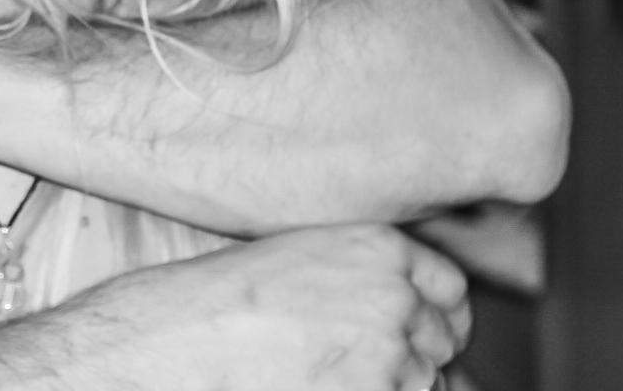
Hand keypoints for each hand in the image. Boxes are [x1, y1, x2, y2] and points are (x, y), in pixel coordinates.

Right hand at [58, 224, 469, 390]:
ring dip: (398, 386)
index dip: (436, 317)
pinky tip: (326, 385)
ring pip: (429, 384)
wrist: (172, 341)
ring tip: (337, 377)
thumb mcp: (301, 261)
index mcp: (379, 246)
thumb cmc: (219, 301)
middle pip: (443, 342)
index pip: (450, 289)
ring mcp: (389, 352)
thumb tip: (413, 323)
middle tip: (368, 364)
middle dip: (417, 357)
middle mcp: (395, 294)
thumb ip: (362, 281)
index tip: (420, 333)